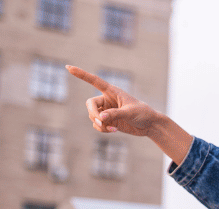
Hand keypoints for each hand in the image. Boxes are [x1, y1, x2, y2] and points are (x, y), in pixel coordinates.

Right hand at [67, 65, 192, 163]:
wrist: (150, 125)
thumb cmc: (143, 114)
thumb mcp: (130, 112)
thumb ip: (115, 114)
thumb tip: (101, 118)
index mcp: (112, 91)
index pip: (94, 81)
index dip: (81, 74)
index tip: (68, 67)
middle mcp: (107, 100)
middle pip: (89, 104)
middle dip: (93, 114)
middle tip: (103, 122)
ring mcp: (107, 111)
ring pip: (93, 117)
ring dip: (100, 124)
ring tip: (112, 128)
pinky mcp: (109, 121)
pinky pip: (98, 125)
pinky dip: (102, 129)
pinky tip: (114, 131)